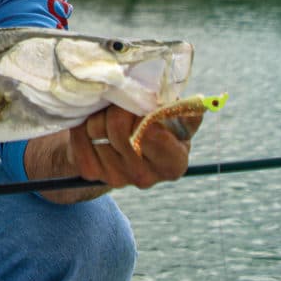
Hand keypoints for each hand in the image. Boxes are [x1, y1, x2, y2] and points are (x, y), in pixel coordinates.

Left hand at [69, 106, 202, 188]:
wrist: (119, 143)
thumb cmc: (154, 125)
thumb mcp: (174, 118)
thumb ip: (184, 111)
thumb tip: (200, 102)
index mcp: (174, 162)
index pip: (151, 132)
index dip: (141, 112)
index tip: (140, 104)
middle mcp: (146, 177)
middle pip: (118, 128)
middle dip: (117, 109)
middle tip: (120, 103)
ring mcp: (116, 179)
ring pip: (96, 130)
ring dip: (99, 114)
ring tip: (108, 114)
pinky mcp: (91, 173)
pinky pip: (80, 136)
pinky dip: (83, 124)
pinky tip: (93, 126)